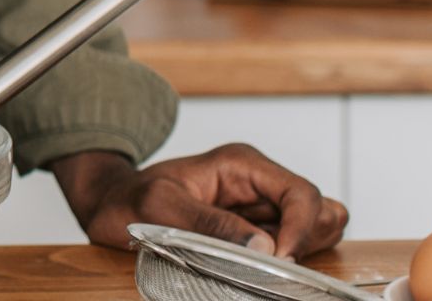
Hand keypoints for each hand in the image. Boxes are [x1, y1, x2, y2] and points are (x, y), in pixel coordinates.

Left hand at [51, 145, 347, 257]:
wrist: (112, 205)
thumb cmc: (131, 199)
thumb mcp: (161, 206)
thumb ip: (210, 223)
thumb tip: (262, 248)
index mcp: (241, 164)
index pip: (300, 192)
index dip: (301, 228)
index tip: (280, 260)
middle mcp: (258, 181)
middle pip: (319, 208)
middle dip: (307, 240)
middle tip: (274, 267)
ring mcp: (259, 205)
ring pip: (316, 225)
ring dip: (304, 250)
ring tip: (266, 267)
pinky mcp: (255, 229)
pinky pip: (294, 243)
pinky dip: (290, 259)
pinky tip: (260, 268)